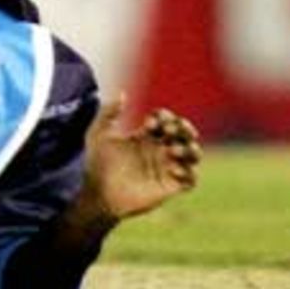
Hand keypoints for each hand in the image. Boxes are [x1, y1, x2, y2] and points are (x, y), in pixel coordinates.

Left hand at [82, 95, 201, 221]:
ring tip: (176, 149)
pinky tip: (175, 168)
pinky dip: (189, 172)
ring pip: (193, 154)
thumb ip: (108, 113)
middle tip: (171, 129)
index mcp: (146, 136)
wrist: (97, 194)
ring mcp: (166, 168)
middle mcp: (159, 150)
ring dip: (190, 148)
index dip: (164, 117)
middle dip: (183, 128)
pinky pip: (191, 179)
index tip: (150, 122)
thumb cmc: (96, 164)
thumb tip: (123, 94)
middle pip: (184, 134)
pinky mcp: (169, 187)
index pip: (165, 120)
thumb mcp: (98, 135)